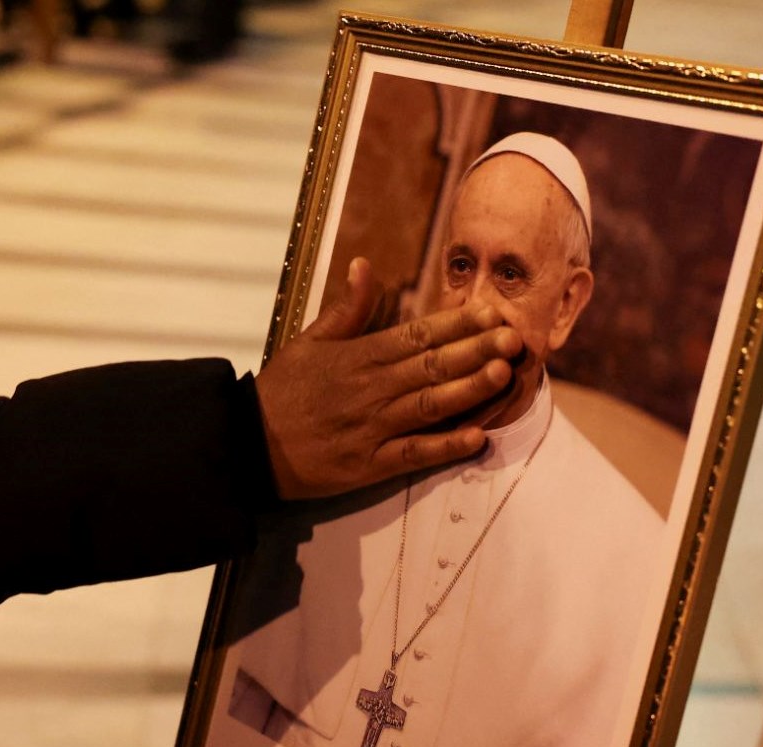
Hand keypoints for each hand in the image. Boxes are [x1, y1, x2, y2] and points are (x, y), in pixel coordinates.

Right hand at [255, 258, 522, 499]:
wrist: (247, 445)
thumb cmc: (282, 392)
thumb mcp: (308, 341)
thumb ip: (346, 308)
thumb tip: (365, 265)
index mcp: (358, 357)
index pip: (415, 335)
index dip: (456, 323)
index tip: (491, 310)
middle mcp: (369, 389)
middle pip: (431, 366)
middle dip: (476, 350)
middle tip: (515, 336)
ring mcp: (370, 428)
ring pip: (428, 406)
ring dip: (468, 390)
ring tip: (503, 374)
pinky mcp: (367, 465)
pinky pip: (412, 455)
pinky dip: (443, 447)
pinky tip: (476, 438)